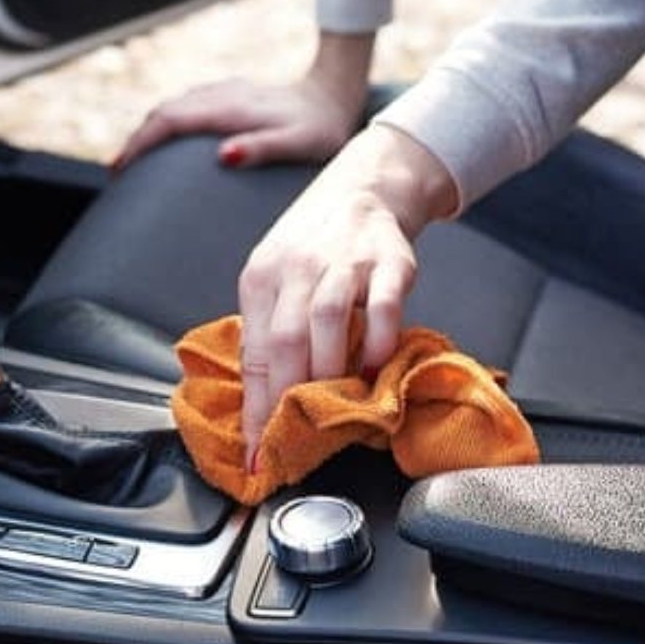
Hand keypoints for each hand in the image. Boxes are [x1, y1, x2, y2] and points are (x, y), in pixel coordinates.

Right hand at [113, 76, 362, 170]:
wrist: (334, 99)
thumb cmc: (319, 130)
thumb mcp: (298, 144)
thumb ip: (262, 149)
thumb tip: (223, 156)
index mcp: (229, 109)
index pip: (170, 121)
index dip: (140, 144)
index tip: (120, 169)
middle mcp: (221, 96)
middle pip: (163, 113)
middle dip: (135, 141)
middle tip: (116, 174)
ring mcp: (222, 93)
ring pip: (171, 107)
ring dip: (147, 132)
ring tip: (131, 162)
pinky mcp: (227, 96)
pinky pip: (185, 107)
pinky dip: (165, 124)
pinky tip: (163, 143)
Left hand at [237, 124, 456, 469]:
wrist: (363, 190)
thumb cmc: (313, 248)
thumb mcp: (277, 283)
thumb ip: (271, 335)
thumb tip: (263, 408)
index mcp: (261, 277)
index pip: (254, 353)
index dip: (254, 409)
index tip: (256, 453)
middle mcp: (298, 266)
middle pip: (284, 340)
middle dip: (286, 401)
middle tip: (293, 443)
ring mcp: (345, 261)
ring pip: (327, 321)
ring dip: (329, 373)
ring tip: (334, 409)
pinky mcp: (390, 261)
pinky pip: (383, 306)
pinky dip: (378, 343)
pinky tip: (376, 369)